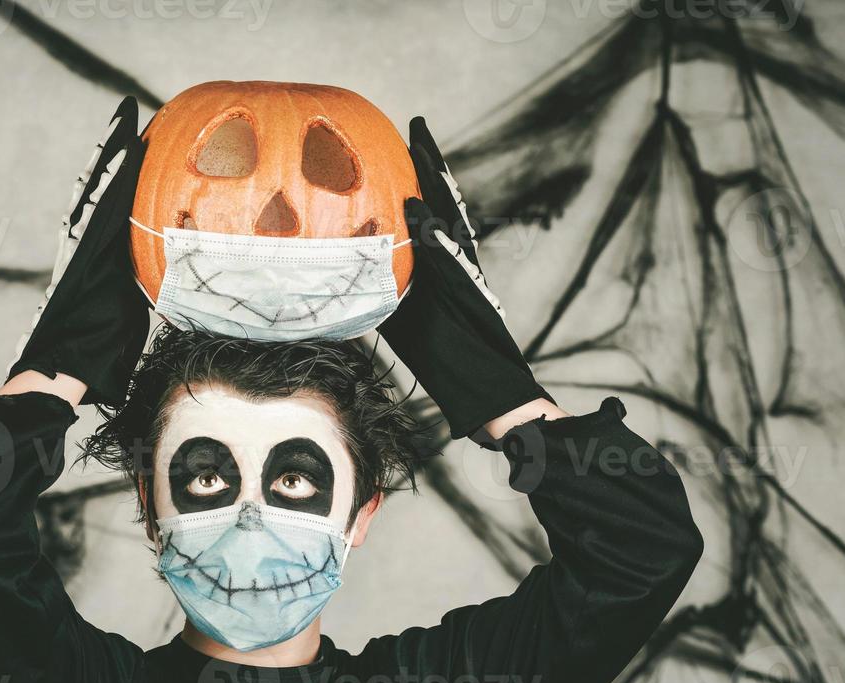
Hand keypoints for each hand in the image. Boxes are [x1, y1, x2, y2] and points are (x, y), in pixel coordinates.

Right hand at [8, 97, 148, 406]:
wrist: (61, 368)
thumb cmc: (94, 356)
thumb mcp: (126, 317)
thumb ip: (138, 294)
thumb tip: (162, 288)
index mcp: (97, 261)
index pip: (112, 210)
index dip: (120, 178)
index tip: (133, 146)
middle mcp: (87, 248)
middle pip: (100, 191)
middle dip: (111, 154)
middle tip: (123, 116)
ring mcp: (84, 249)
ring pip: (99, 195)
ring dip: (111, 159)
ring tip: (123, 124)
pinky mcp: (85, 255)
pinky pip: (103, 214)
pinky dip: (111, 185)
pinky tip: (123, 159)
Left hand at [377, 117, 556, 441]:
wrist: (495, 397)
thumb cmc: (450, 366)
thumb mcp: (407, 324)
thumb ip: (386, 297)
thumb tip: (348, 286)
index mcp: (446, 268)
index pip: (432, 215)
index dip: (419, 178)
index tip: (404, 144)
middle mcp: (459, 265)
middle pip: (445, 204)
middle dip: (430, 163)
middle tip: (418, 124)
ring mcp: (465, 278)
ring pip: (450, 221)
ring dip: (435, 182)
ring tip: (420, 144)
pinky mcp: (467, 297)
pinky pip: (447, 261)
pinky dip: (433, 235)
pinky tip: (417, 209)